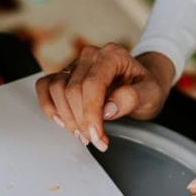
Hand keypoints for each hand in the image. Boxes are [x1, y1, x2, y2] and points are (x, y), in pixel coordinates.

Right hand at [35, 45, 174, 149]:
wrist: (140, 83)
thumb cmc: (145, 87)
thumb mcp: (151, 94)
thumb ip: (132, 98)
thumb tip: (107, 109)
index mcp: (112, 55)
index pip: (92, 84)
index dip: (91, 114)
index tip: (97, 137)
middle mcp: (90, 56)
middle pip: (72, 89)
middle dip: (81, 121)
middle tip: (94, 140)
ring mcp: (74, 64)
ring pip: (56, 89)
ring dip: (66, 117)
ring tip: (82, 133)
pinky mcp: (64, 75)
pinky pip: (45, 86)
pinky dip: (49, 106)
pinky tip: (62, 122)